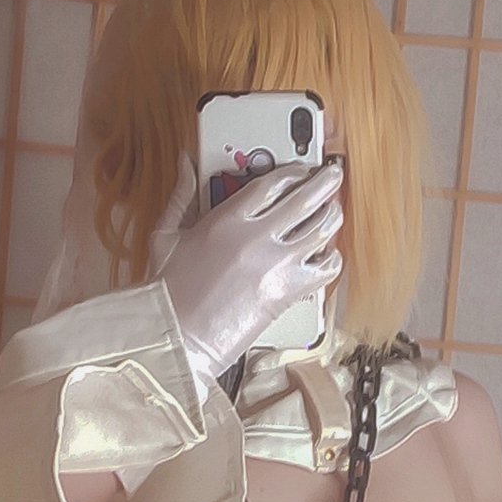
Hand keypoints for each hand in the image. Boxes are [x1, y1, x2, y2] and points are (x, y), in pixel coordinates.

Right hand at [151, 155, 343, 390]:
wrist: (178, 338)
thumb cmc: (168, 294)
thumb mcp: (166, 235)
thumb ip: (181, 195)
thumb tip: (185, 163)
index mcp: (228, 218)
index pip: (273, 182)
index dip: (293, 171)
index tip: (301, 169)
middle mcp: (256, 236)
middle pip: (305, 197)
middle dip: (325, 181)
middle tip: (333, 175)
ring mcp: (276, 264)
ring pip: (321, 227)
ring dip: (333, 214)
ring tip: (334, 209)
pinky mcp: (287, 292)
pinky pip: (325, 268)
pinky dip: (332, 258)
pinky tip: (328, 253)